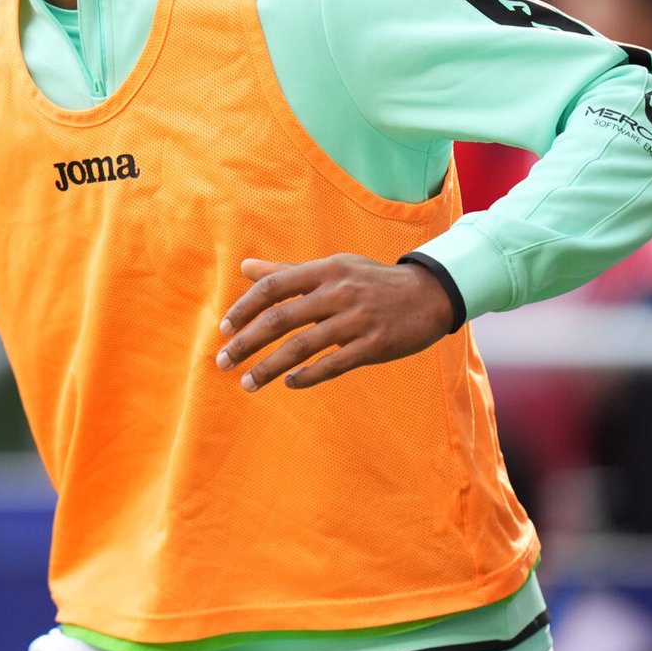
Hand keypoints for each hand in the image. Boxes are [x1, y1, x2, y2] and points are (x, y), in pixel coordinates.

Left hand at [216, 254, 453, 390]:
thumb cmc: (370, 281)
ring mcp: (356, 320)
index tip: (224, 329)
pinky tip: (289, 383)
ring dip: (269, 368)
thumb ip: (288, 271)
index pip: (273, 287)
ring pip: (302, 347)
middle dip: (246, 343)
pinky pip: (333, 365)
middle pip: (280, 319)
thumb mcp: (333, 268)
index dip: (244, 308)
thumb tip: (245, 267)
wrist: (428, 295)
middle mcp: (337, 293)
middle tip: (223, 362)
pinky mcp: (374, 345)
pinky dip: (307, 376)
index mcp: (324, 271)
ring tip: (247, 383)